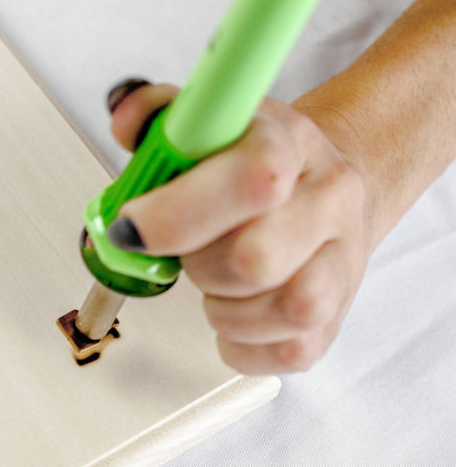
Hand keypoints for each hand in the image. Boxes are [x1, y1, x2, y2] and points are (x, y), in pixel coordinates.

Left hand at [106, 79, 370, 374]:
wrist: (322, 186)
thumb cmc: (251, 161)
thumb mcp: (207, 121)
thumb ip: (157, 114)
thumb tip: (125, 118)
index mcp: (293, 143)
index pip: (254, 179)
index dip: (179, 212)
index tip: (133, 227)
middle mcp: (330, 201)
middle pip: (258, 258)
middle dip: (200, 264)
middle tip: (187, 251)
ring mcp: (342, 263)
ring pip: (286, 309)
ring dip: (224, 308)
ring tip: (214, 281)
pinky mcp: (337, 318)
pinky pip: (290, 353)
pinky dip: (242, 344)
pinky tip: (232, 314)